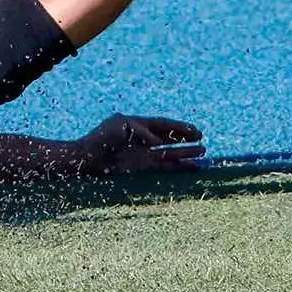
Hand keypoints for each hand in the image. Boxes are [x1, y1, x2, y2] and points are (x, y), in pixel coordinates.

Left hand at [77, 114, 205, 175]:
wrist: (88, 158)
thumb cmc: (102, 138)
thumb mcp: (121, 126)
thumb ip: (140, 130)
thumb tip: (156, 141)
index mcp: (138, 125)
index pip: (163, 124)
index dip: (179, 127)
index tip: (196, 131)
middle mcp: (143, 139)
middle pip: (169, 137)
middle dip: (185, 138)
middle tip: (202, 139)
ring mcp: (143, 154)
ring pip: (170, 153)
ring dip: (185, 153)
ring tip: (203, 152)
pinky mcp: (142, 167)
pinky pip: (164, 166)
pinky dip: (177, 167)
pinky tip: (191, 167)